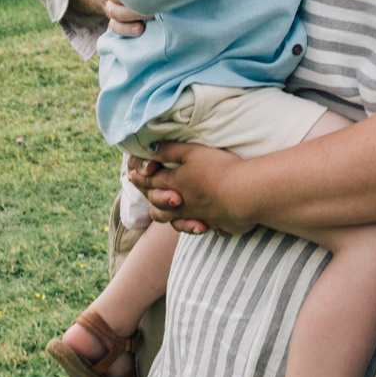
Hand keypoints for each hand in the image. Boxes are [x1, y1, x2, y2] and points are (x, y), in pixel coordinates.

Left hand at [131, 139, 250, 234]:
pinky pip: (199, 228)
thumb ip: (170, 150)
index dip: (141, 177)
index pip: (151, 181)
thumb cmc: (218, 169)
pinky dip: (196, 227)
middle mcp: (181, 203)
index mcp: (174, 183)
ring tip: (170, 212)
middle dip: (152, 199)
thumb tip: (150, 149)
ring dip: (169, 217)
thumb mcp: (193, 152)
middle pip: (158, 205)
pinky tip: (202, 225)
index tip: (132, 175)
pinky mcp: (214, 223)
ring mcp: (196, 216)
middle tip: (147, 195)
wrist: (243, 193)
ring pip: (174, 221)